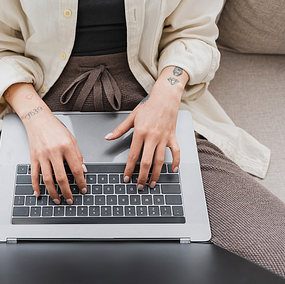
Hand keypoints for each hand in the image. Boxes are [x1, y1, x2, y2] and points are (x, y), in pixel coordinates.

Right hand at [23, 108, 87, 203]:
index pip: (76, 169)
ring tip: (58, 200)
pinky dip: (36, 186)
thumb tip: (83, 170)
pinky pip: (34, 175)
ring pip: (48, 179)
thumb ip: (78, 155)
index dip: (81, 182)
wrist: (37, 119)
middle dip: (67, 192)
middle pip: (61, 177)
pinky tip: (39, 193)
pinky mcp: (33, 157)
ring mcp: (42, 155)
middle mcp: (54, 151)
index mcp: (66, 146)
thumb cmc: (55, 128)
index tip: (83, 189)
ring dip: (53, 192)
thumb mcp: (72, 138)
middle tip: (70, 200)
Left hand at [105, 66, 186, 188]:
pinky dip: (176, 162)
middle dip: (142, 177)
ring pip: (160, 161)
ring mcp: (164, 138)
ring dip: (156, 174)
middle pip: (147, 162)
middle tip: (139, 186)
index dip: (129, 169)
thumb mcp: (131, 117)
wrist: (165, 96)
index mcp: (140, 132)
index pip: (133, 155)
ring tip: (152, 183)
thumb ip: (119, 130)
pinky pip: (176, 152)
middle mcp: (153, 136)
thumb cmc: (148, 106)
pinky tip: (172, 171)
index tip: (126, 178)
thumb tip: (108, 137)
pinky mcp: (173, 137)